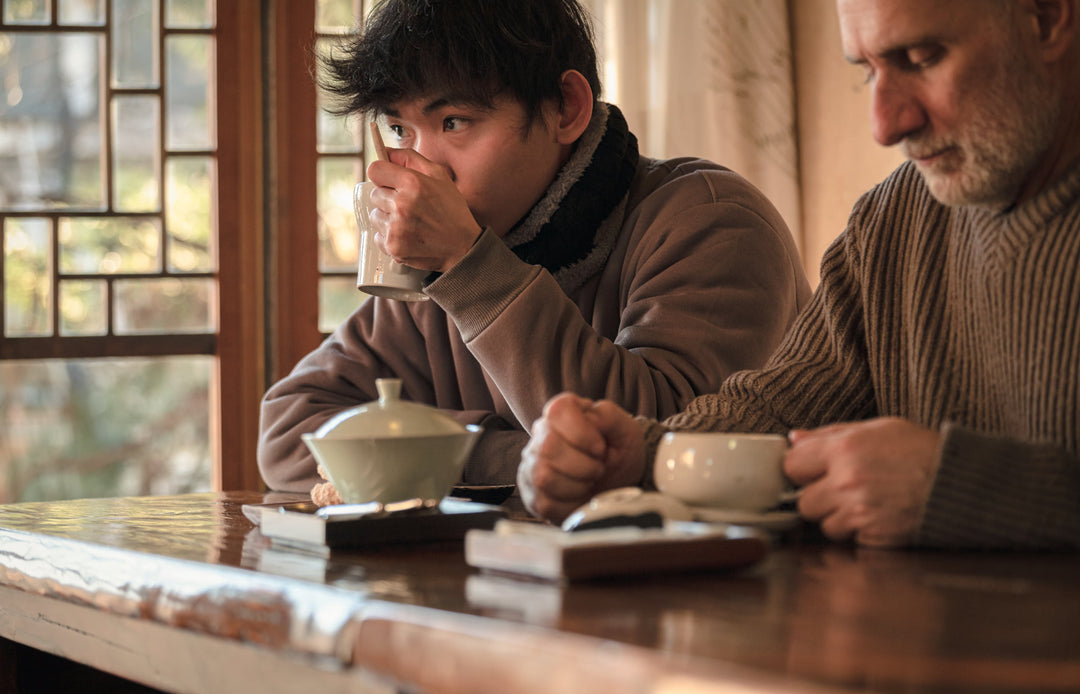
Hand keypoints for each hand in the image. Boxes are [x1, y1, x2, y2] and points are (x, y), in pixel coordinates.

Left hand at [366, 151, 482, 271]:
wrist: (463, 246)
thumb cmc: (452, 210)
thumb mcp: (439, 176)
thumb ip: (410, 158)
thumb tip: (385, 152)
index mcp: (413, 183)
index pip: (374, 170)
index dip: (382, 175)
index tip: (390, 181)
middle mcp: (402, 205)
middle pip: (374, 194)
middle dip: (388, 198)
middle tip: (409, 206)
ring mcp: (395, 228)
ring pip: (375, 215)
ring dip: (388, 218)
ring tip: (410, 222)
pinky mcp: (393, 247)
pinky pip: (378, 236)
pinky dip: (390, 236)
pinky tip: (408, 235)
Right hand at [518, 393, 647, 523]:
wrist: (620, 485)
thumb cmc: (620, 453)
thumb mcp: (627, 430)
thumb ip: (609, 416)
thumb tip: (590, 417)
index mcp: (562, 413)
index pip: (558, 412)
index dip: (582, 432)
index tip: (601, 448)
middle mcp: (541, 436)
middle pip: (548, 447)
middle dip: (584, 465)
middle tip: (599, 468)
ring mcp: (532, 466)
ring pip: (543, 477)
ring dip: (578, 485)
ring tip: (590, 481)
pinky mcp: (534, 496)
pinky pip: (546, 503)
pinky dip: (572, 504)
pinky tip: (581, 496)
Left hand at [785, 417, 941, 546]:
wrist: (962, 484)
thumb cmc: (921, 451)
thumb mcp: (878, 428)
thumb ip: (831, 434)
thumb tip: (794, 438)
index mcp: (844, 449)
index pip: (791, 465)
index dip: (802, 469)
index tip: (814, 470)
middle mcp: (848, 481)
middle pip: (803, 501)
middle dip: (819, 497)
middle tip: (843, 489)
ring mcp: (861, 512)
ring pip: (824, 525)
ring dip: (838, 518)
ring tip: (865, 502)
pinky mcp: (875, 537)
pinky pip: (849, 540)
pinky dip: (858, 533)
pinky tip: (878, 516)